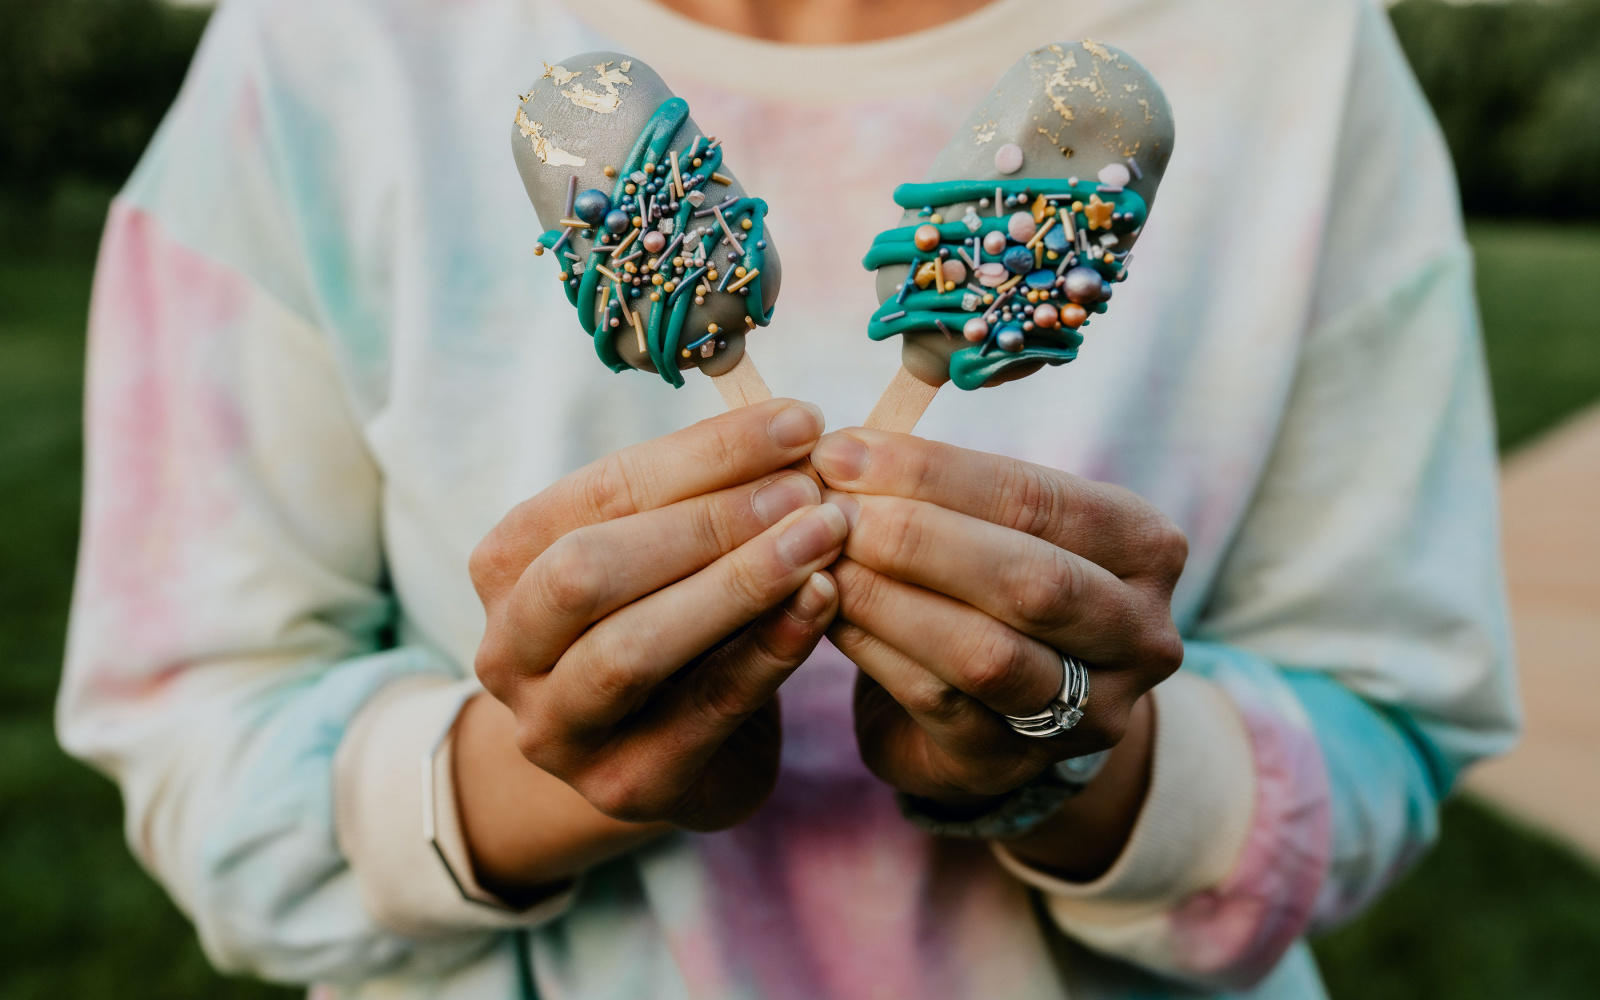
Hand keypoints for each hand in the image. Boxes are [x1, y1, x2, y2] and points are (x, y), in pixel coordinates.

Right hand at [467, 399, 846, 858]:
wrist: (662, 757)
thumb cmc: (670, 626)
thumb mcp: (663, 556)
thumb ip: (703, 503)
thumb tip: (793, 432)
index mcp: (507, 567)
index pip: (597, 491)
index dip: (702, 453)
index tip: (797, 421)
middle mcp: (510, 651)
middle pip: (586, 570)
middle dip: (707, 519)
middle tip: (807, 487)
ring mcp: (559, 730)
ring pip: (630, 649)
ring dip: (736, 582)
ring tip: (823, 535)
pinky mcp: (626, 786)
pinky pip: (702, 712)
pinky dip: (767, 651)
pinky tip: (823, 603)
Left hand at [811, 429, 1185, 826]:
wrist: (1000, 704)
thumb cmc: (990, 582)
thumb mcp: (997, 524)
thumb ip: (942, 488)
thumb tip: (841, 451)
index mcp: (1145, 546)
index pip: (1039, 498)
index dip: (934, 473)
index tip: (844, 451)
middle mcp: (1139, 633)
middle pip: (1029, 581)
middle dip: (917, 539)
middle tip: (831, 511)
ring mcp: (1088, 711)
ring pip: (986, 653)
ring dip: (889, 599)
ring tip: (822, 560)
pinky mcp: (1014, 762)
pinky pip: (938, 702)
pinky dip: (874, 650)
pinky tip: (826, 611)